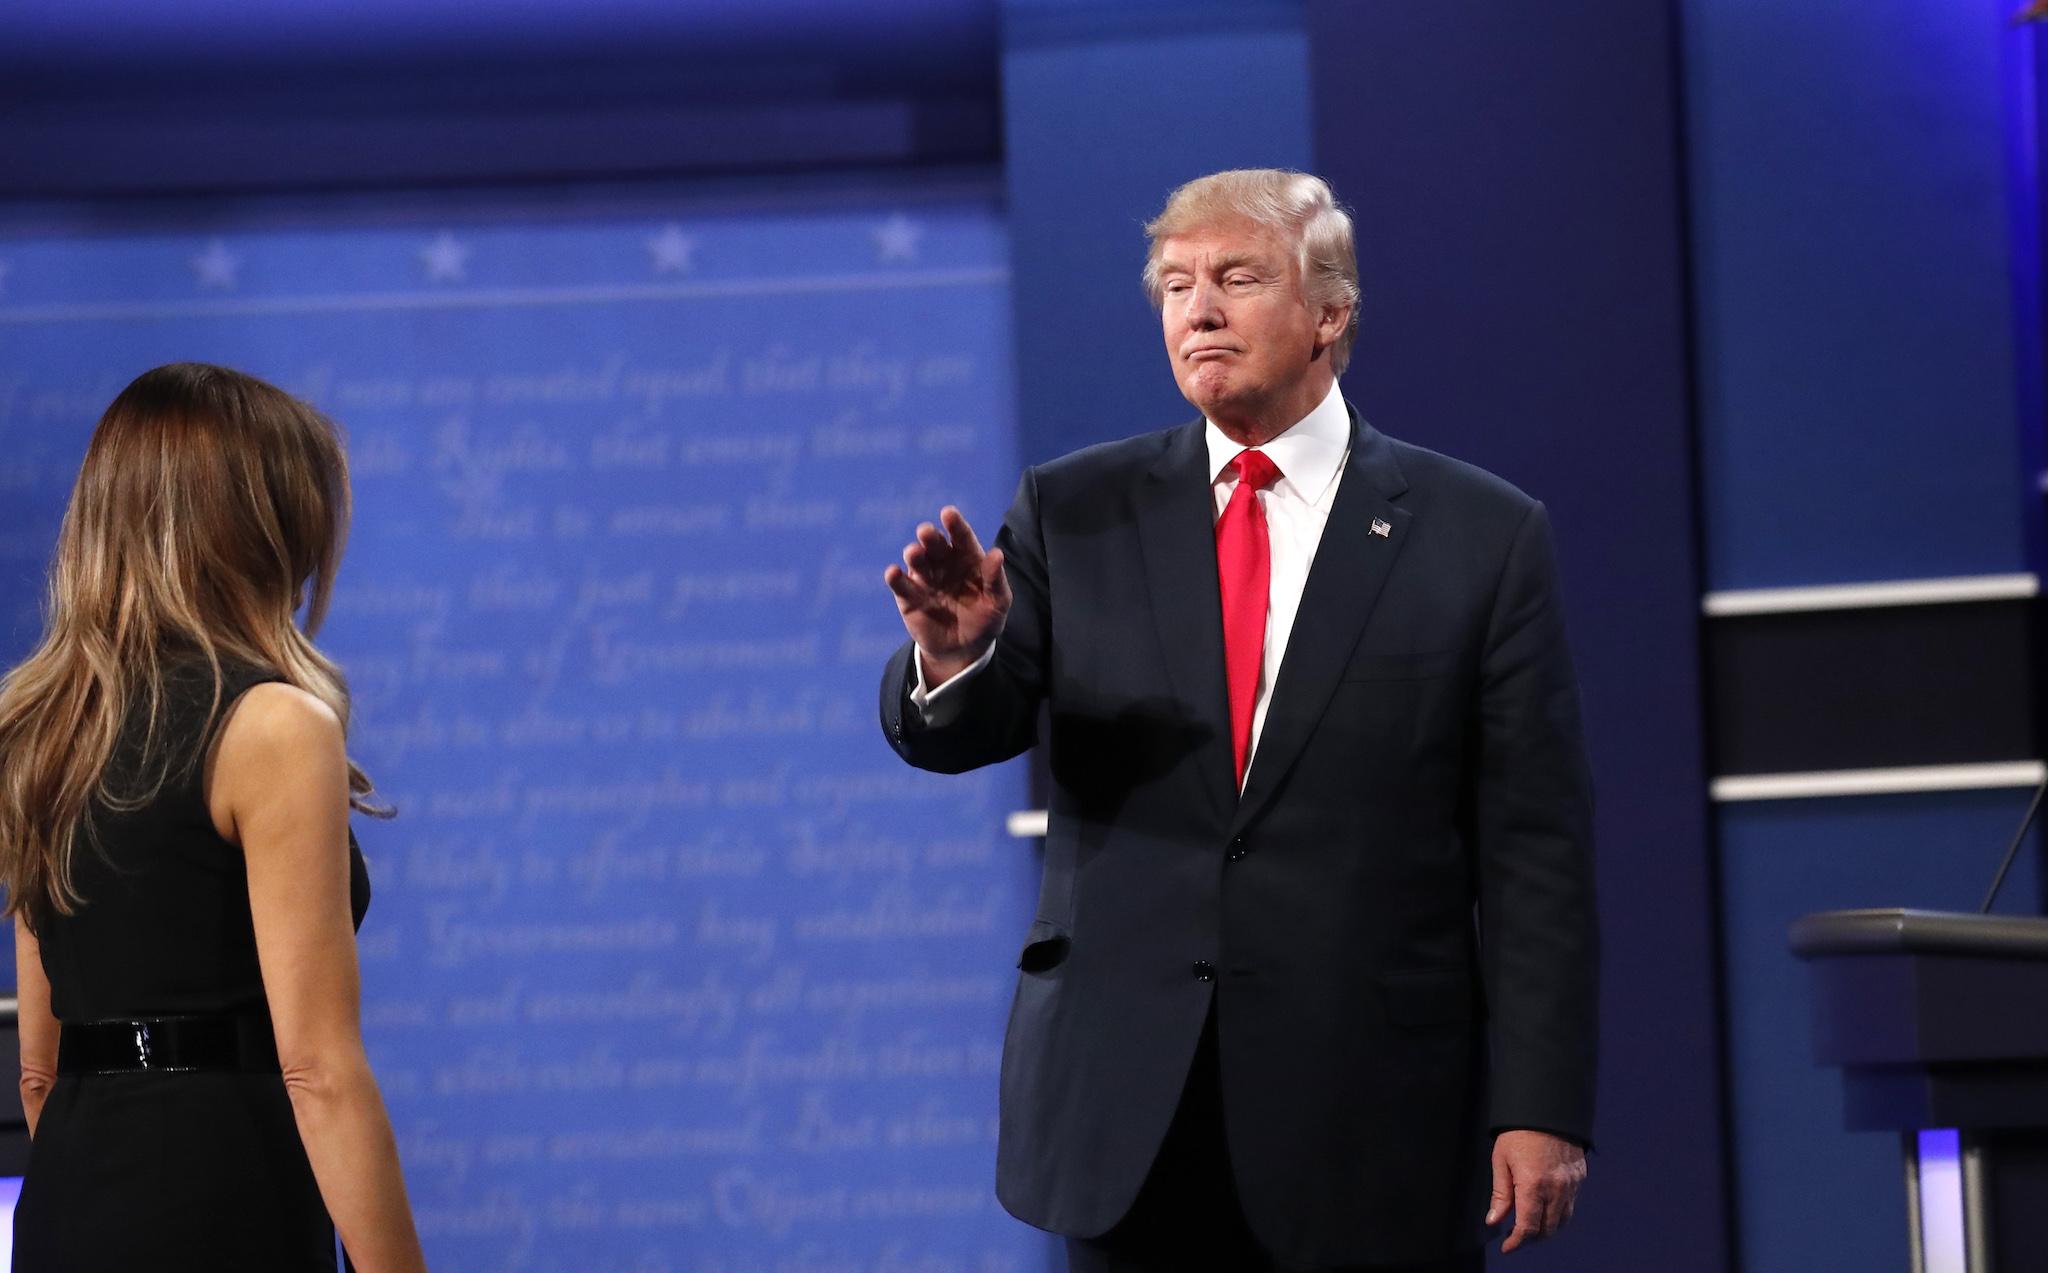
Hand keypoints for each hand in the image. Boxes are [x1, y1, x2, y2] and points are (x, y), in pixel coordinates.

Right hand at [884, 506, 1010, 682]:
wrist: (963, 650)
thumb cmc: (985, 620)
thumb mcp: (998, 602)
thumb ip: (995, 579)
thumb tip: (996, 554)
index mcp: (967, 559)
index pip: (961, 538)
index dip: (955, 525)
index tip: (948, 513)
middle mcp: (943, 563)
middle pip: (935, 545)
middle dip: (930, 537)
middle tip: (926, 532)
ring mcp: (925, 578)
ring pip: (916, 560)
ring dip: (914, 554)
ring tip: (914, 552)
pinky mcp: (908, 596)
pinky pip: (900, 585)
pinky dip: (895, 577)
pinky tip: (894, 573)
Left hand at [1487, 1129, 1585, 1252]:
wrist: (1546, 1107)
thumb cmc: (1518, 1132)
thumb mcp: (1501, 1160)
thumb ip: (1500, 1194)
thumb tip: (1494, 1221)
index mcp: (1533, 1185)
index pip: (1528, 1227)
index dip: (1516, 1242)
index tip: (1507, 1247)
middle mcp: (1556, 1188)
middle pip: (1548, 1229)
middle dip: (1531, 1238)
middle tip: (1516, 1236)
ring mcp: (1571, 1184)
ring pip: (1563, 1221)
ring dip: (1547, 1228)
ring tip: (1530, 1225)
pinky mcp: (1579, 1177)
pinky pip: (1571, 1205)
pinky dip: (1559, 1213)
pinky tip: (1545, 1207)